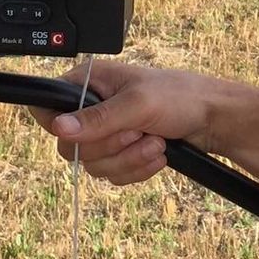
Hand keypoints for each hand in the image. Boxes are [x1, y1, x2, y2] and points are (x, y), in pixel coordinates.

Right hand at [26, 59, 219, 186]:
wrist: (212, 119)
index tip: (80, 135)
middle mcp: (92, 108)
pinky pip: (113, 175)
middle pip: (69, 146)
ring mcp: (106, 133)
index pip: (45, 106)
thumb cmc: (180, 97)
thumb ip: (98, 118)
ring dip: (128, 160)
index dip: (57, 125)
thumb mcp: (138, 104)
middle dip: (109, 147)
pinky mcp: (121, 152)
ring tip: (154, 143)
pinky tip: (156, 154)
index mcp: (89, 83)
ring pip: (93, 165)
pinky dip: (136, 169)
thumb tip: (60, 128)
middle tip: (136, 133)